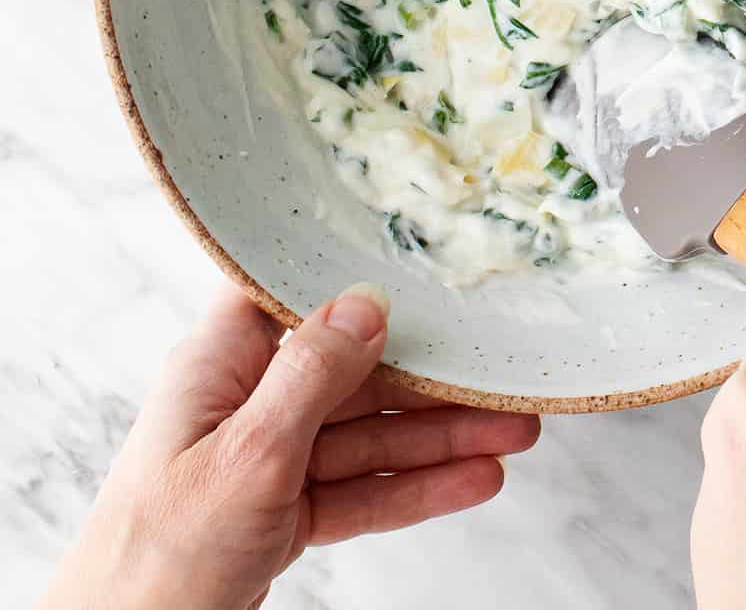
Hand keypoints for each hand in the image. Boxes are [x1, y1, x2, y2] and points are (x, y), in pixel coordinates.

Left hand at [40, 282, 539, 609]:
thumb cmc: (155, 556)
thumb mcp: (248, 454)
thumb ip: (311, 375)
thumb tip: (367, 301)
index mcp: (222, 362)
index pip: (299, 295)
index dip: (360, 276)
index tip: (429, 267)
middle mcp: (248, 400)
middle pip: (355, 372)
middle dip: (433, 377)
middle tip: (502, 373)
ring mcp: (269, 457)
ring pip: (369, 433)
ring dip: (441, 436)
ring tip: (512, 431)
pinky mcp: (284, 510)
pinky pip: (363, 487)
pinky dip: (415, 487)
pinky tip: (471, 480)